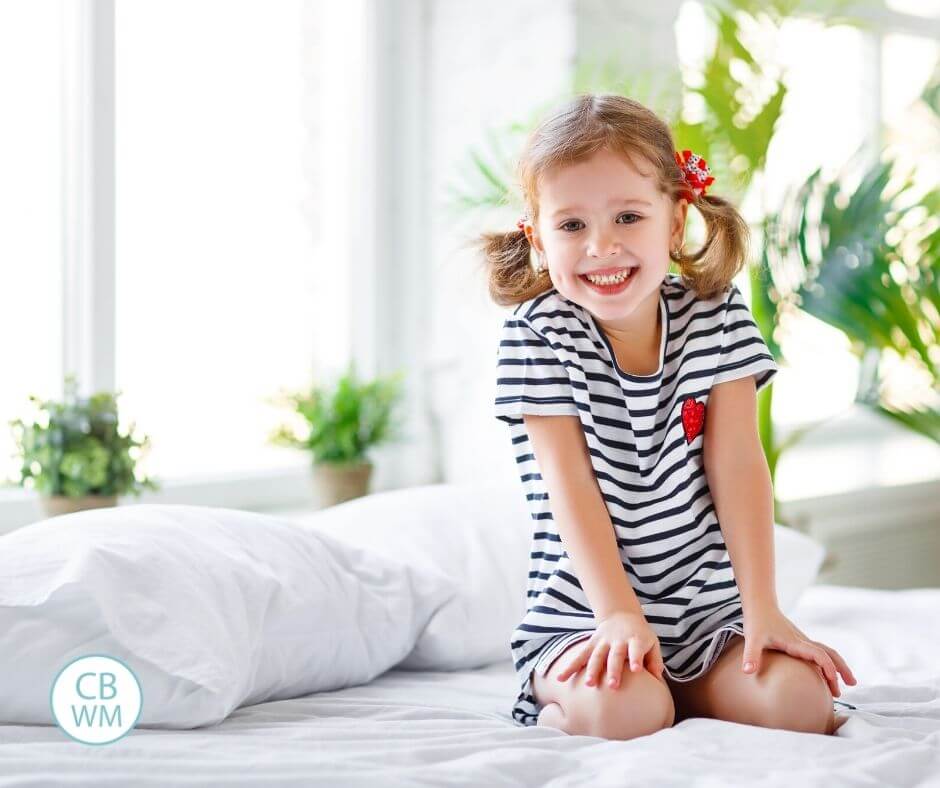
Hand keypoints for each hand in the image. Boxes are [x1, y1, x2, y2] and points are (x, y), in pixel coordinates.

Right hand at [555, 611, 664, 688]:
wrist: (622, 615)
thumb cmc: (640, 636)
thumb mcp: (652, 643)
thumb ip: (655, 660)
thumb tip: (657, 679)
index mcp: (636, 639)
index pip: (636, 649)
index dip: (636, 658)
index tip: (637, 670)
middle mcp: (619, 640)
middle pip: (615, 655)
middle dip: (613, 670)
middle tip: (613, 686)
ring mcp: (603, 641)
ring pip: (596, 656)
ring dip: (592, 669)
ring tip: (589, 684)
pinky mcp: (592, 643)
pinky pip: (580, 655)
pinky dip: (571, 666)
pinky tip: (561, 677)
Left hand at [741, 604, 857, 696]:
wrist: (760, 604)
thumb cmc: (756, 621)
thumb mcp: (752, 639)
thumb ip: (751, 655)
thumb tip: (747, 672)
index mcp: (795, 642)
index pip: (818, 654)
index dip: (828, 667)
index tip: (835, 681)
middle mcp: (803, 641)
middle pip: (829, 653)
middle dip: (841, 668)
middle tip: (852, 684)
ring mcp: (802, 641)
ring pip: (827, 652)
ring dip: (838, 666)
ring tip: (847, 683)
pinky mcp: (799, 641)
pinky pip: (819, 652)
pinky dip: (828, 663)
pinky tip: (827, 674)